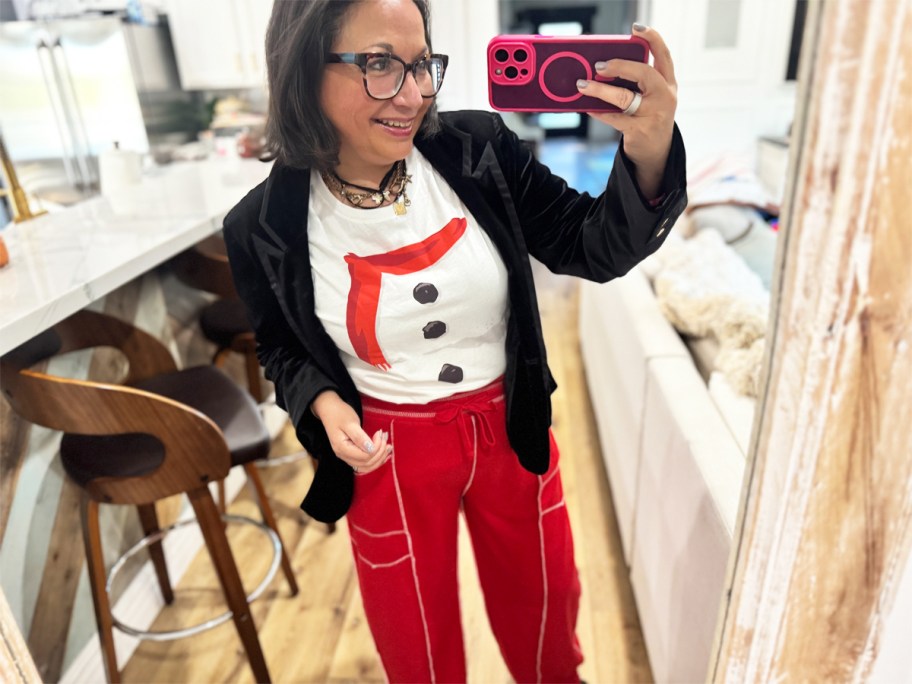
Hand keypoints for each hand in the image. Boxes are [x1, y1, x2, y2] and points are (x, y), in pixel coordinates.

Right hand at [311, 390, 391, 473]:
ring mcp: (347, 456)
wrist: (330, 409)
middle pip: (366, 463)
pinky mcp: (351, 453)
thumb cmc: (339, 414)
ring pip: (366, 466)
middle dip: (380, 453)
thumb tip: (371, 449)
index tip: (380, 434)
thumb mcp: (350, 423)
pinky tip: (383, 454)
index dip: (376, 448)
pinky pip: (364, 462)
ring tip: (388, 447)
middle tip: (385, 438)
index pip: (364, 456)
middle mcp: (343, 456)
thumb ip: (360, 437)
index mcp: (342, 448)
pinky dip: (375, 459)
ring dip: (379, 458)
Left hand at [576, 23, 677, 198]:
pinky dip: (598, 111)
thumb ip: (637, 81)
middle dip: (619, 66)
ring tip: (583, 85)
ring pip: (624, 97)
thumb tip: (604, 67)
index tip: (636, 29)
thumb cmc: (648, 117)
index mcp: (668, 83)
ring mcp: (654, 115)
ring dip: (600, 89)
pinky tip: (587, 107)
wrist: (656, 152)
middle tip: (598, 66)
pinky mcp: (639, 131)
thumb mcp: (652, 97)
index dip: (652, 38)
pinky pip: (614, 118)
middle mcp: (665, 97)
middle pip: (643, 73)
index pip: (664, 55)